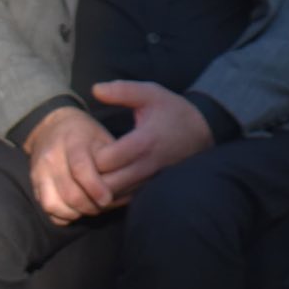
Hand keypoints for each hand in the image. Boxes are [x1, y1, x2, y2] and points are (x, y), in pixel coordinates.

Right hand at [24, 106, 118, 224]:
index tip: (108, 199)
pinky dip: (61, 215)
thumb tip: (125, 184)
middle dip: (89, 205)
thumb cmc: (86, 133)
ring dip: (75, 213)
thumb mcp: (102, 136)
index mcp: (73, 142)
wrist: (51, 127)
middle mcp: (52, 158)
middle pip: (68, 192)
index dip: (95, 188)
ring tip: (91, 209)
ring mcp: (39, 172)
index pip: (81, 169)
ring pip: (52, 204)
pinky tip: (76, 211)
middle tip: (104, 206)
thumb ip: (111, 158)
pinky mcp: (33, 184)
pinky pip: (45, 208)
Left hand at [89, 82, 214, 198]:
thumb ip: (123, 91)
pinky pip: (126, 199)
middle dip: (90, 177)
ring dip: (99, 189)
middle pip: (107, 184)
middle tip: (84, 164)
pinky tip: (106, 182)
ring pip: (115, 196)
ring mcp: (151, 179)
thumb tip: (95, 89)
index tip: (87, 147)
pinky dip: (111, 194)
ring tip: (92, 174)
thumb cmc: (174, 111)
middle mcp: (147, 165)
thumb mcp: (151, 93)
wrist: (204, 130)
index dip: (89, 156)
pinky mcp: (152, 186)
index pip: (105, 160)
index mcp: (144, 141)